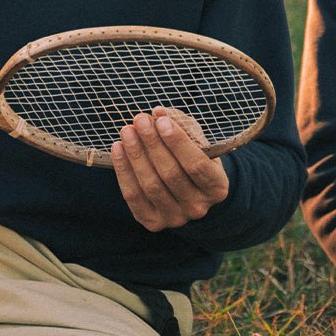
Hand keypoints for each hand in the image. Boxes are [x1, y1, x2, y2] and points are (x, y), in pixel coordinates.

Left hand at [111, 106, 229, 231]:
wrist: (188, 191)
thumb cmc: (193, 158)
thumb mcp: (196, 140)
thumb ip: (180, 125)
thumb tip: (158, 113)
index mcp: (217, 187)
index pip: (197, 165)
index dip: (177, 142)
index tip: (161, 120)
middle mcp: (198, 207)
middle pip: (171, 174)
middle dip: (152, 144)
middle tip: (140, 120)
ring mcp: (175, 218)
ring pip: (150, 185)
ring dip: (135, 154)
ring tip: (127, 131)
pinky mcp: (152, 222)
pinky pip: (133, 196)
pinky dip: (123, 171)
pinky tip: (118, 149)